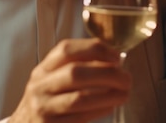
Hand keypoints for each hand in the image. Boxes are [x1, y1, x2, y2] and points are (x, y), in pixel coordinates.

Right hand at [9, 38, 130, 122]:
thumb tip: (113, 62)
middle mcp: (39, 86)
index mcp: (42, 70)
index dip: (94, 49)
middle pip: (75, 72)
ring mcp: (42, 108)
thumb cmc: (46, 103)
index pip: (66, 49)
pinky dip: (100, 110)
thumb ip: (76, 69)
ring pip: (79, 98)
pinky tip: (111, 106)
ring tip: (124, 93)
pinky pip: (80, 117)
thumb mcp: (53, 81)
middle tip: (126, 77)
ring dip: (108, 94)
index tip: (116, 55)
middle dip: (106, 73)